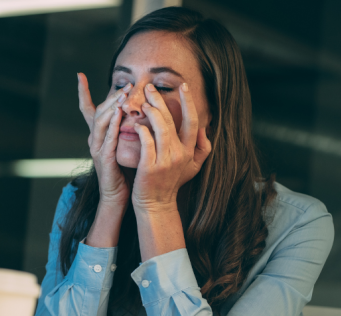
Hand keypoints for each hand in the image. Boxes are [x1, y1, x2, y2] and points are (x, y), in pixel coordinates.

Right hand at [77, 73, 132, 207]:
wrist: (118, 197)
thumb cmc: (123, 171)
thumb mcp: (122, 145)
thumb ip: (124, 129)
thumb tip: (133, 111)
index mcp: (98, 135)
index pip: (88, 109)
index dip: (83, 92)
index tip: (79, 75)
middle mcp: (94, 139)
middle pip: (98, 111)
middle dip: (111, 96)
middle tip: (126, 84)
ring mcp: (97, 148)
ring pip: (101, 121)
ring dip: (112, 106)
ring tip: (123, 94)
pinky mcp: (103, 158)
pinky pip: (108, 138)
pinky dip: (113, 124)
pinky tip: (119, 114)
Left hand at [131, 82, 211, 212]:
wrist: (156, 204)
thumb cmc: (171, 183)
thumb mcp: (193, 168)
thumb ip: (202, 149)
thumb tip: (204, 130)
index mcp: (189, 151)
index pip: (193, 121)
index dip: (189, 102)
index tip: (183, 86)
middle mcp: (179, 154)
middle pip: (172, 120)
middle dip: (160, 100)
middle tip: (149, 88)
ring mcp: (165, 160)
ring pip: (160, 128)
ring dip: (150, 112)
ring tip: (142, 103)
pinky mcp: (150, 166)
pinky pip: (146, 142)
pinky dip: (142, 130)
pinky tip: (136, 124)